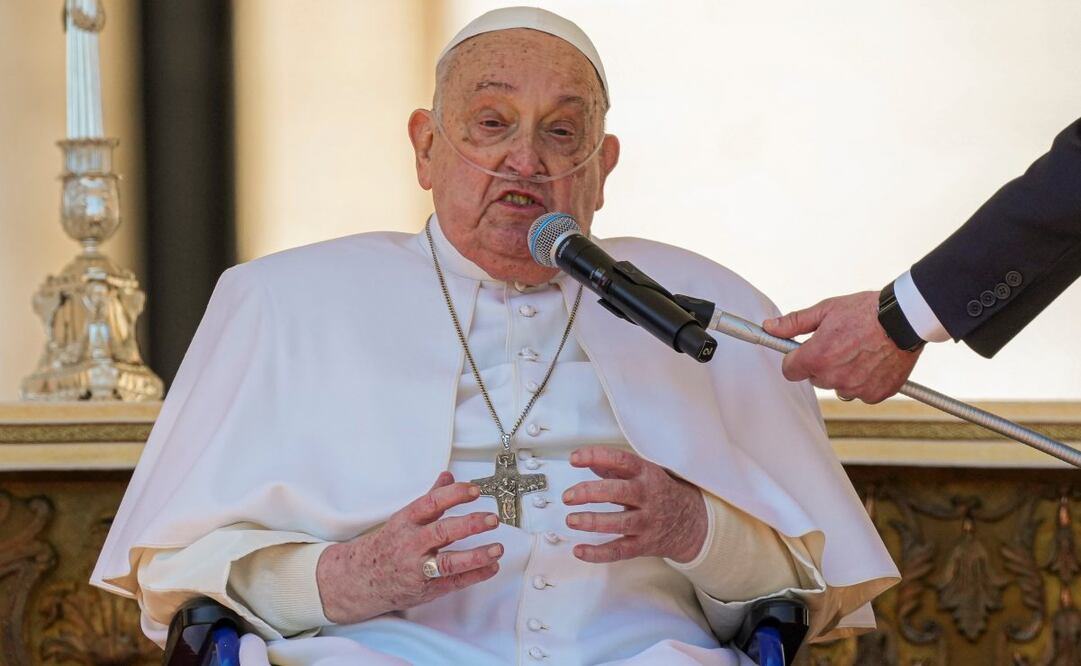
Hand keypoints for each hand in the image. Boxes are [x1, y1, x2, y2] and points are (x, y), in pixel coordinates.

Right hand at [316, 472, 502, 623]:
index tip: (474, 490)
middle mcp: (411, 544)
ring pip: (449, 563)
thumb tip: (448, 477)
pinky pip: (454, 583)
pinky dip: (475, 575)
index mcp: (406, 522)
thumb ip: (430, 498)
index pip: (431, 504)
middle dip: (470, 525)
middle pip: (442, 532)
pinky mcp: (426, 589)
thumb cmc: (387, 546)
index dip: (454, 495)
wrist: (359, 579)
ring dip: (476, 556)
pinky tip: (491, 567)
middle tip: (491, 519)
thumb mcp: (405, 518)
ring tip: (496, 548)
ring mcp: (418, 568)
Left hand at [562, 446, 707, 563]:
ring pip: (618, 523)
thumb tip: (586, 460)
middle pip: (617, 492)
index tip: (574, 458)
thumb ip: (614, 467)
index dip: (596, 456)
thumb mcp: (643, 473)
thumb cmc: (660, 492)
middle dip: (589, 492)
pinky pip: (619, 550)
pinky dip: (598, 553)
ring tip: (571, 520)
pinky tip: (579, 551)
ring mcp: (647, 522)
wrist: (692, 522)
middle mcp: (647, 496)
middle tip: (568, 496)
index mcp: (646, 473)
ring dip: (592, 521)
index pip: (620, 460)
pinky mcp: (643, 544)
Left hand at [762, 291, 921, 402]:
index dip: (796, 359)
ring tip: (860, 351)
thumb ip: (794, 323)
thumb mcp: (825, 310)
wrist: (904, 318)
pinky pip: (861, 392)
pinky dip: (865, 381)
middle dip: (822, 364)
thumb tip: (770, 328)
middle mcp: (833, 377)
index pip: (789, 371)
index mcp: (816, 358)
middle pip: (815, 378)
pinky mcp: (875, 395)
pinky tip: (873, 361)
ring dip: (844, 374)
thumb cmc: (866, 311)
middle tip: (840, 345)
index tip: (804, 352)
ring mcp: (856, 388)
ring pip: (838, 386)